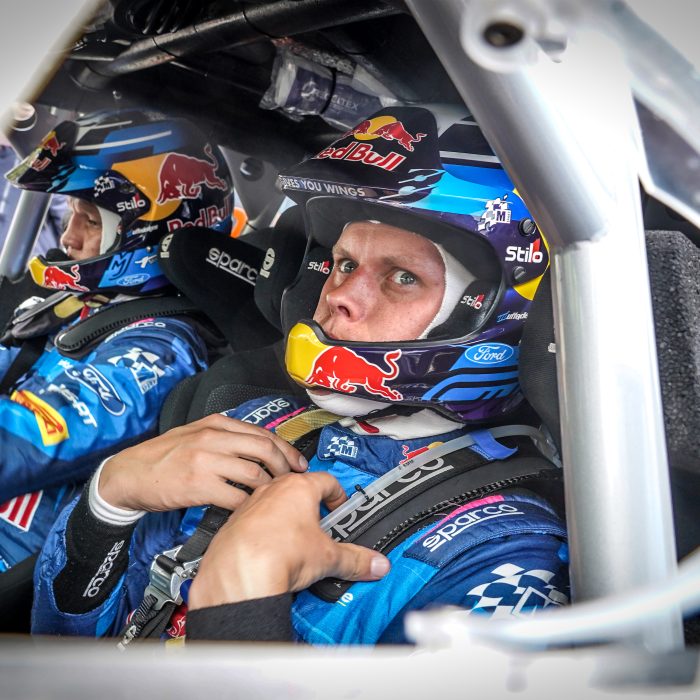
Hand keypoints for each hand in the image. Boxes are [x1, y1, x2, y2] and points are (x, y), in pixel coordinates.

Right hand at [98, 413, 307, 511]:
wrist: (128, 474)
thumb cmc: (162, 457)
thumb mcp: (194, 434)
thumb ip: (223, 437)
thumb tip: (259, 449)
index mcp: (215, 423)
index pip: (262, 433)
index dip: (285, 449)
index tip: (297, 463)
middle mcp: (213, 437)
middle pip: (265, 449)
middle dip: (285, 466)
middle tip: (294, 481)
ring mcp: (206, 461)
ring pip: (254, 473)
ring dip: (270, 489)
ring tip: (274, 498)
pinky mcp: (199, 485)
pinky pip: (236, 497)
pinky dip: (249, 505)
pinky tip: (251, 510)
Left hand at [188, 472, 390, 608]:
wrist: (237, 572)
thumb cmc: (278, 554)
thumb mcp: (327, 558)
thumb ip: (355, 559)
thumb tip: (376, 564)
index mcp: (300, 487)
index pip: (327, 481)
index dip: (338, 496)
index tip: (340, 509)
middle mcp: (273, 489)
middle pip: (299, 489)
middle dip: (312, 507)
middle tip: (321, 528)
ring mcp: (251, 503)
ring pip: (274, 502)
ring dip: (285, 517)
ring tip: (294, 541)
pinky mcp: (233, 521)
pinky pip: (254, 520)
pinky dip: (263, 530)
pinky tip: (269, 551)